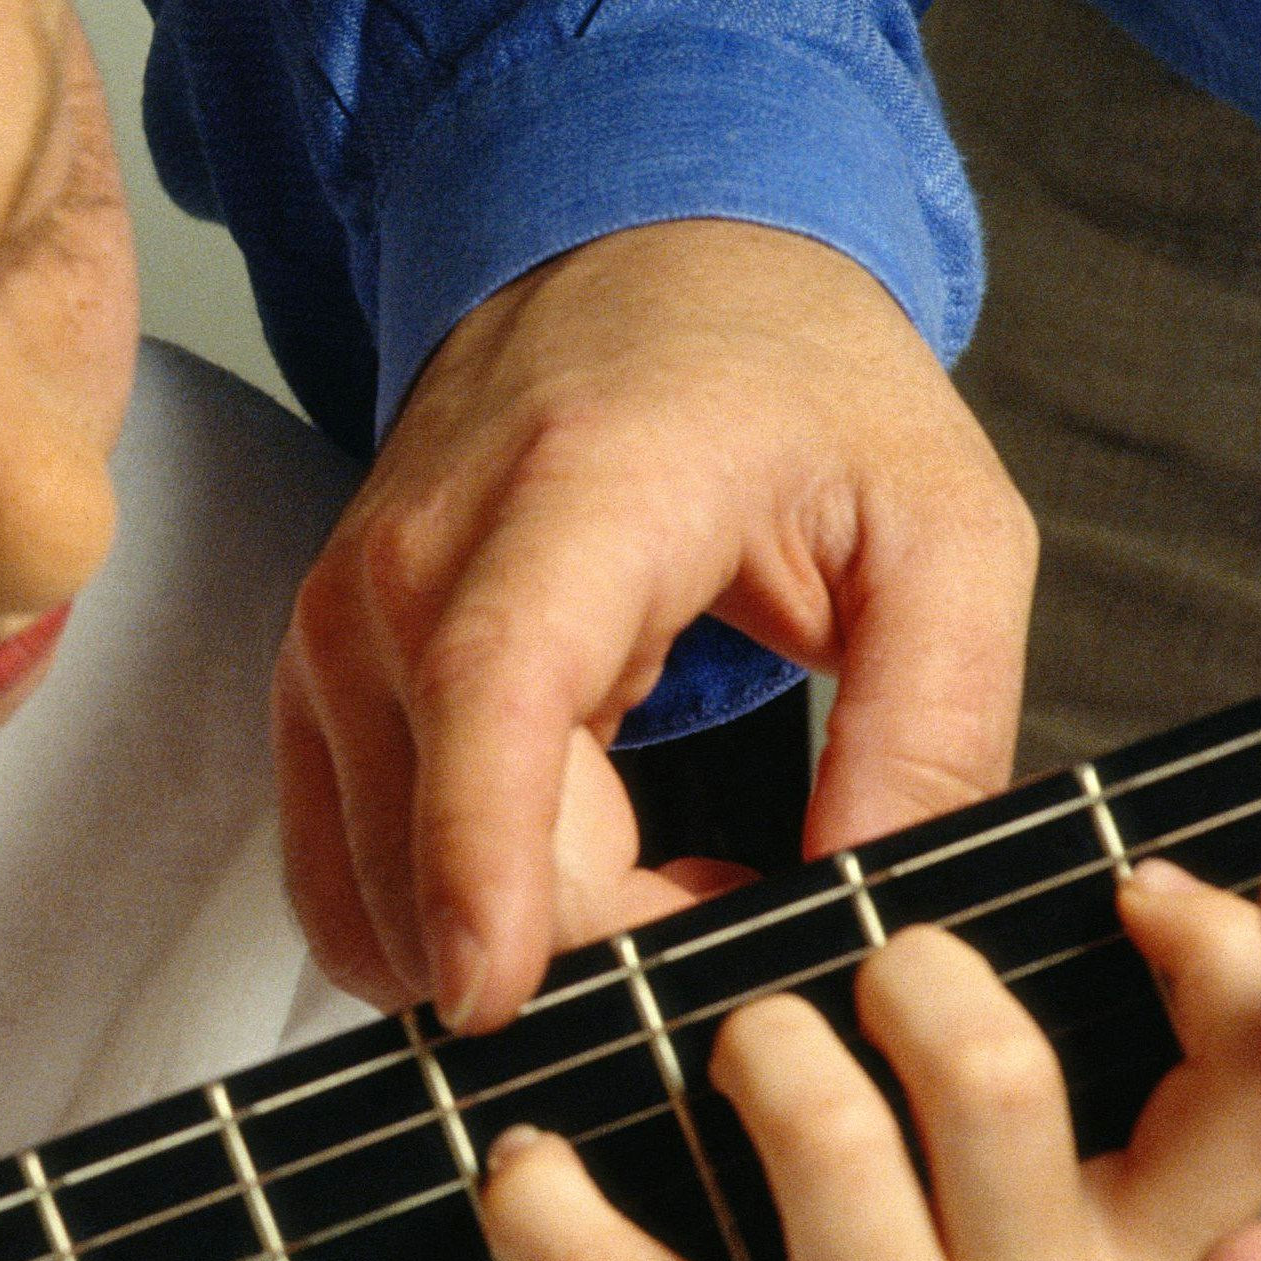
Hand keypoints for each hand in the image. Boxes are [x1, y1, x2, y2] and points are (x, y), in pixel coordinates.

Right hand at [276, 218, 1032, 1029]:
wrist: (639, 258)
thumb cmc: (792, 382)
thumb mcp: (944, 530)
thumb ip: (934, 728)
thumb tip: (872, 918)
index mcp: (573, 498)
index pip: (488, 695)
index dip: (481, 861)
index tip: (498, 1002)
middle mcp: (410, 566)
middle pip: (436, 835)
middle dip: (594, 946)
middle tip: (747, 903)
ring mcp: (338, 631)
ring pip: (379, 887)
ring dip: (525, 943)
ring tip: (674, 874)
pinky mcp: (316, 685)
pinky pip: (344, 877)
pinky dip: (450, 922)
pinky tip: (576, 872)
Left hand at [446, 866, 1260, 1260]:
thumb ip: (1099, 1207)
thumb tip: (980, 989)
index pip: (1253, 1089)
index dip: (1223, 958)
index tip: (1144, 883)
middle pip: (998, 1075)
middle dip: (914, 974)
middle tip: (869, 978)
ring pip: (820, 1132)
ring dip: (753, 1047)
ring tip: (731, 1053)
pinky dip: (548, 1200)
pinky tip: (530, 1169)